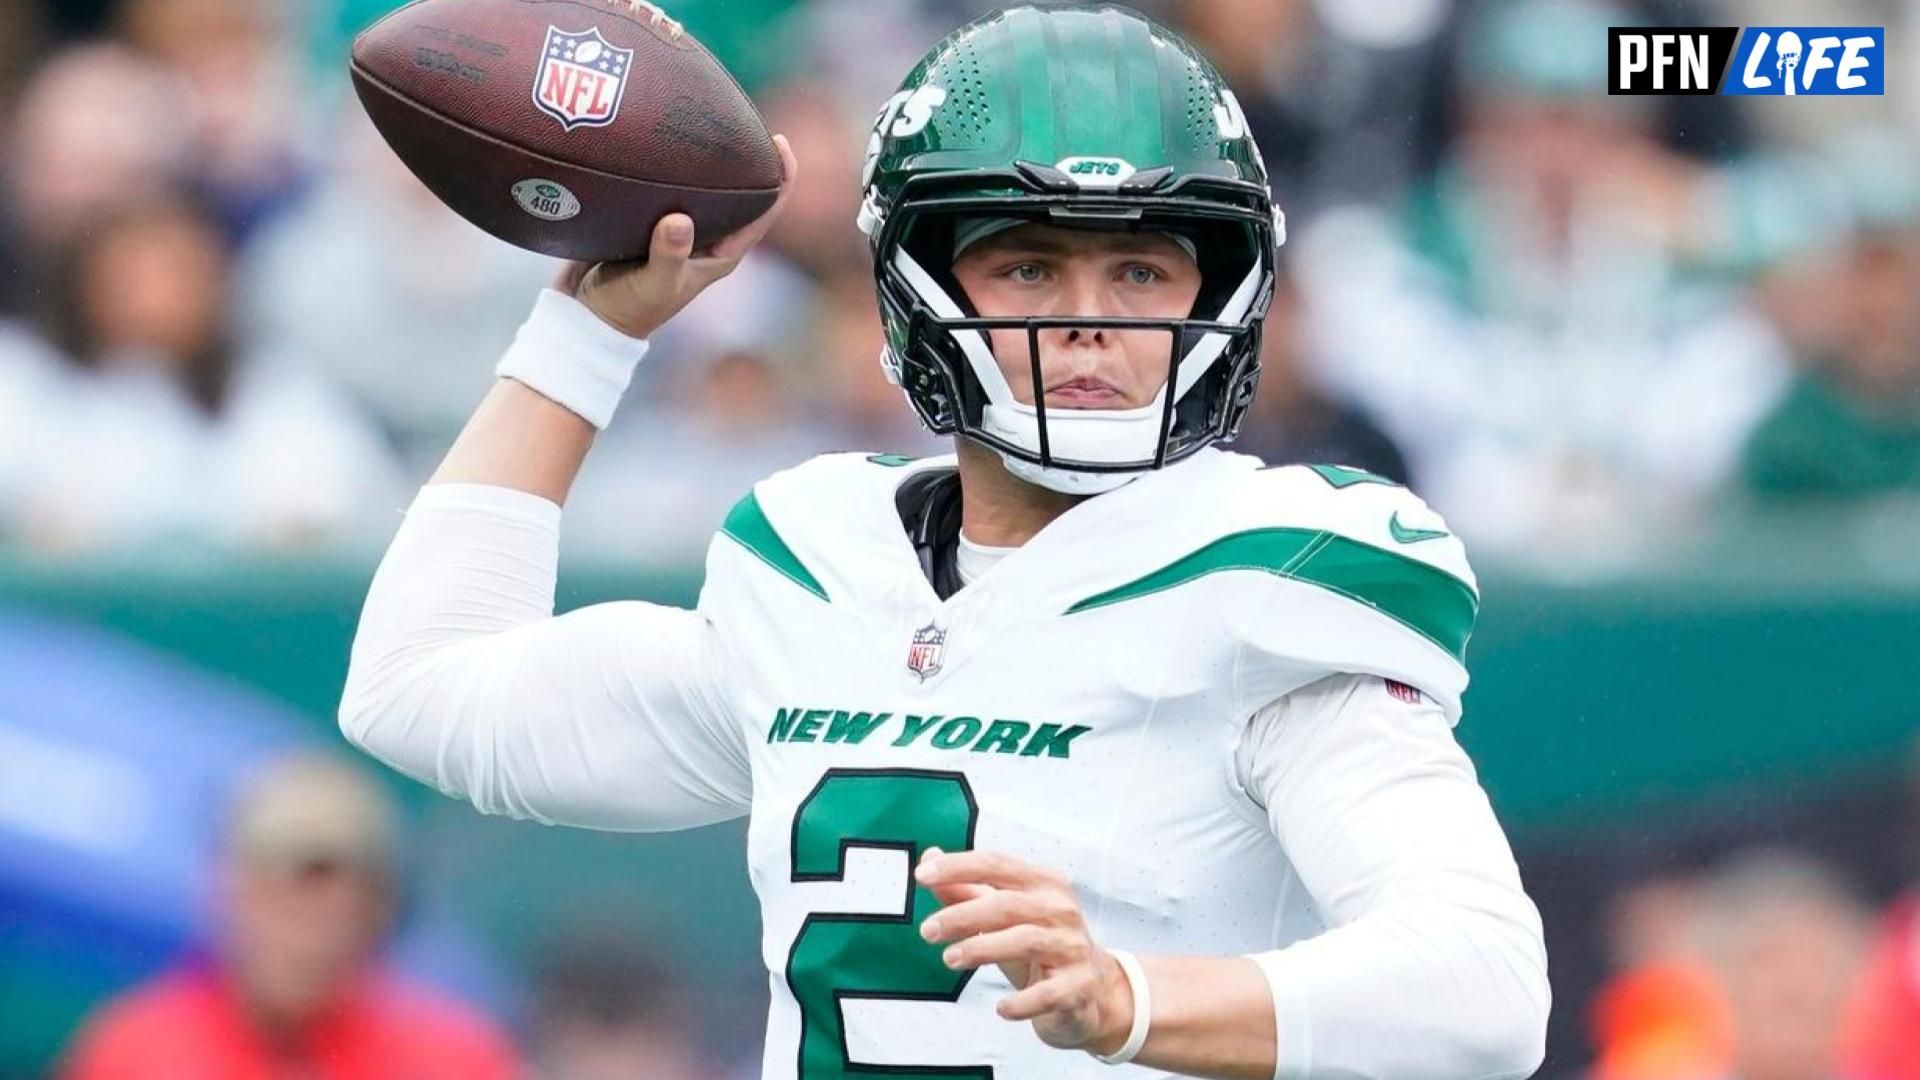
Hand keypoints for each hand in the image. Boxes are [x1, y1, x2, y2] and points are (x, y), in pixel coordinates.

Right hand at [553, 133, 796, 339]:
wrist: (586, 315)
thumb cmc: (628, 308)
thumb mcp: (652, 284)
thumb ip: (668, 255)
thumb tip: (680, 220)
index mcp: (722, 253)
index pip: (765, 211)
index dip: (781, 176)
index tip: (779, 140)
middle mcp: (706, 236)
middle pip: (738, 190)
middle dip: (742, 156)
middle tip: (735, 114)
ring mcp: (678, 227)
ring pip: (701, 183)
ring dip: (703, 155)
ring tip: (697, 114)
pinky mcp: (648, 218)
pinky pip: (665, 184)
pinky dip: (666, 161)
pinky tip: (656, 133)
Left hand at [916, 847, 1135, 1055]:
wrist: (1091, 990)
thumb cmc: (1039, 946)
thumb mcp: (1001, 916)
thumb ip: (966, 889)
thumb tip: (930, 857)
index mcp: (1042, 883)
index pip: (996, 864)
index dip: (957, 867)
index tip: (922, 875)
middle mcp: (1061, 909)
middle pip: (1007, 904)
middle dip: (962, 915)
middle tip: (928, 931)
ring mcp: (1073, 947)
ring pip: (1025, 941)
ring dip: (982, 949)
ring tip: (950, 959)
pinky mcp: (1079, 986)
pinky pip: (1048, 993)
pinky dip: (1022, 1002)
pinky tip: (1001, 1008)